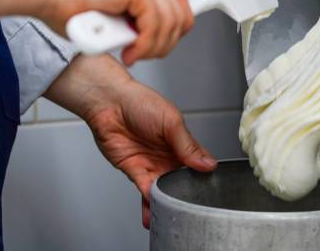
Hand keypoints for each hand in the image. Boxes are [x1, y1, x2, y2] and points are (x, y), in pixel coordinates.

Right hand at [39, 0, 193, 64]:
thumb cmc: (66, 6)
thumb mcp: (110, 17)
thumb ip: (131, 22)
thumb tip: (145, 38)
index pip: (178, 1)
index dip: (176, 26)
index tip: (166, 42)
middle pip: (181, 14)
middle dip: (166, 43)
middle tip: (143, 53)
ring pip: (171, 23)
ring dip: (153, 47)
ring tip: (133, 54)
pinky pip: (154, 25)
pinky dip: (144, 44)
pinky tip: (129, 51)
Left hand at [44, 55, 216, 228]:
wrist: (109, 103)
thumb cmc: (140, 102)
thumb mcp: (171, 121)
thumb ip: (188, 145)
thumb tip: (207, 164)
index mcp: (181, 142)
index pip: (198, 163)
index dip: (205, 176)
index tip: (210, 190)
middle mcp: (167, 155)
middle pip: (181, 181)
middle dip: (185, 195)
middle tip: (191, 209)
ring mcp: (151, 164)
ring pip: (163, 190)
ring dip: (166, 203)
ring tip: (171, 217)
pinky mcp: (134, 170)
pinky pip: (144, 190)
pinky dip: (149, 202)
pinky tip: (155, 209)